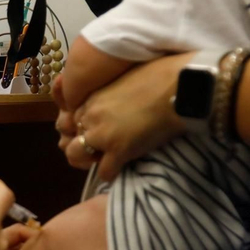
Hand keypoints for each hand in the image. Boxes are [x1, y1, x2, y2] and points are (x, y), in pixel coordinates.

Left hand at [65, 54, 195, 182]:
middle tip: (104, 148)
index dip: (87, 128)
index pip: (74, 119)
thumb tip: (120, 102)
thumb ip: (113, 94)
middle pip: (71, 137)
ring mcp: (101, 134)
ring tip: (107, 160)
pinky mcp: (118, 150)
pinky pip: (104, 173)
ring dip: (90, 160)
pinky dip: (112, 174)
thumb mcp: (124, 79)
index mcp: (91, 97)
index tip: (102, 131)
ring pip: (75, 156)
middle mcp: (90, 115)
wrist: (177, 85)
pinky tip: (123, 167)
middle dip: (85, 146)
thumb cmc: (160, 75)